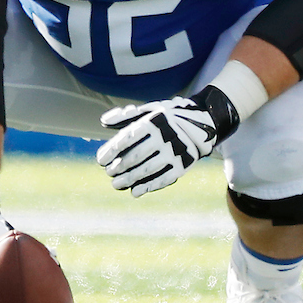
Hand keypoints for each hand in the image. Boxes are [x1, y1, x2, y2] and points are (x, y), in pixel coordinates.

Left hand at [96, 97, 217, 197]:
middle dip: (119, 167)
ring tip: (116, 184)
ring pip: (148, 169)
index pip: (127, 138)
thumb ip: (126, 116)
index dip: (111, 150)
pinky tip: (136, 191)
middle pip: (136, 156)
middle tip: (108, 173)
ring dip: (130, 179)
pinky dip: (149, 186)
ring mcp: (175, 152)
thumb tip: (103, 122)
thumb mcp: (148, 110)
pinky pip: (163, 178)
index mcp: (153, 122)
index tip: (101, 160)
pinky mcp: (183, 165)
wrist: (201, 124)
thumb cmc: (166, 117)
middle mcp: (164, 137)